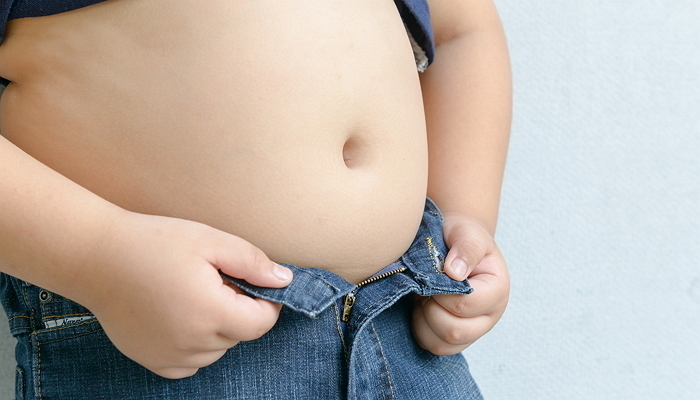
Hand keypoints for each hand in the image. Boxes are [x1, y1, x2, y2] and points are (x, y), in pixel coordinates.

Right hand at [79, 211, 291, 378]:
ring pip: (217, 350)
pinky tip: (180, 316)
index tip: (252, 282)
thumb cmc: (155, 242)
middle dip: (238, 309)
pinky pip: (191, 363)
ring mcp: (170, 356)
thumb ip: (252, 262)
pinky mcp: (153, 361)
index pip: (261, 323)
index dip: (265, 302)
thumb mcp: (210, 240)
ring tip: (192, 295)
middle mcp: (192, 343)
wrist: (97, 257)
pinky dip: (196, 345)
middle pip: (239, 335)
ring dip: (217, 327)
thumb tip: (284, 281)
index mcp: (210, 312)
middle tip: (214, 280)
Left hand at [412, 213, 508, 354]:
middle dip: (431, 308)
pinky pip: (434, 346)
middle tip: (425, 286)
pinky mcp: (457, 339)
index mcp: (496, 290)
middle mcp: (490, 316)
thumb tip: (454, 272)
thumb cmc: (461, 237)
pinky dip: (421, 329)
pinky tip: (421, 308)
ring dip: (424, 320)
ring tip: (424, 296)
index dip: (441, 291)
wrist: (454, 245)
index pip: (465, 304)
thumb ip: (465, 248)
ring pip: (442, 343)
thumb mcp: (466, 233)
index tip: (432, 273)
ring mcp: (474, 330)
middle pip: (455, 331)